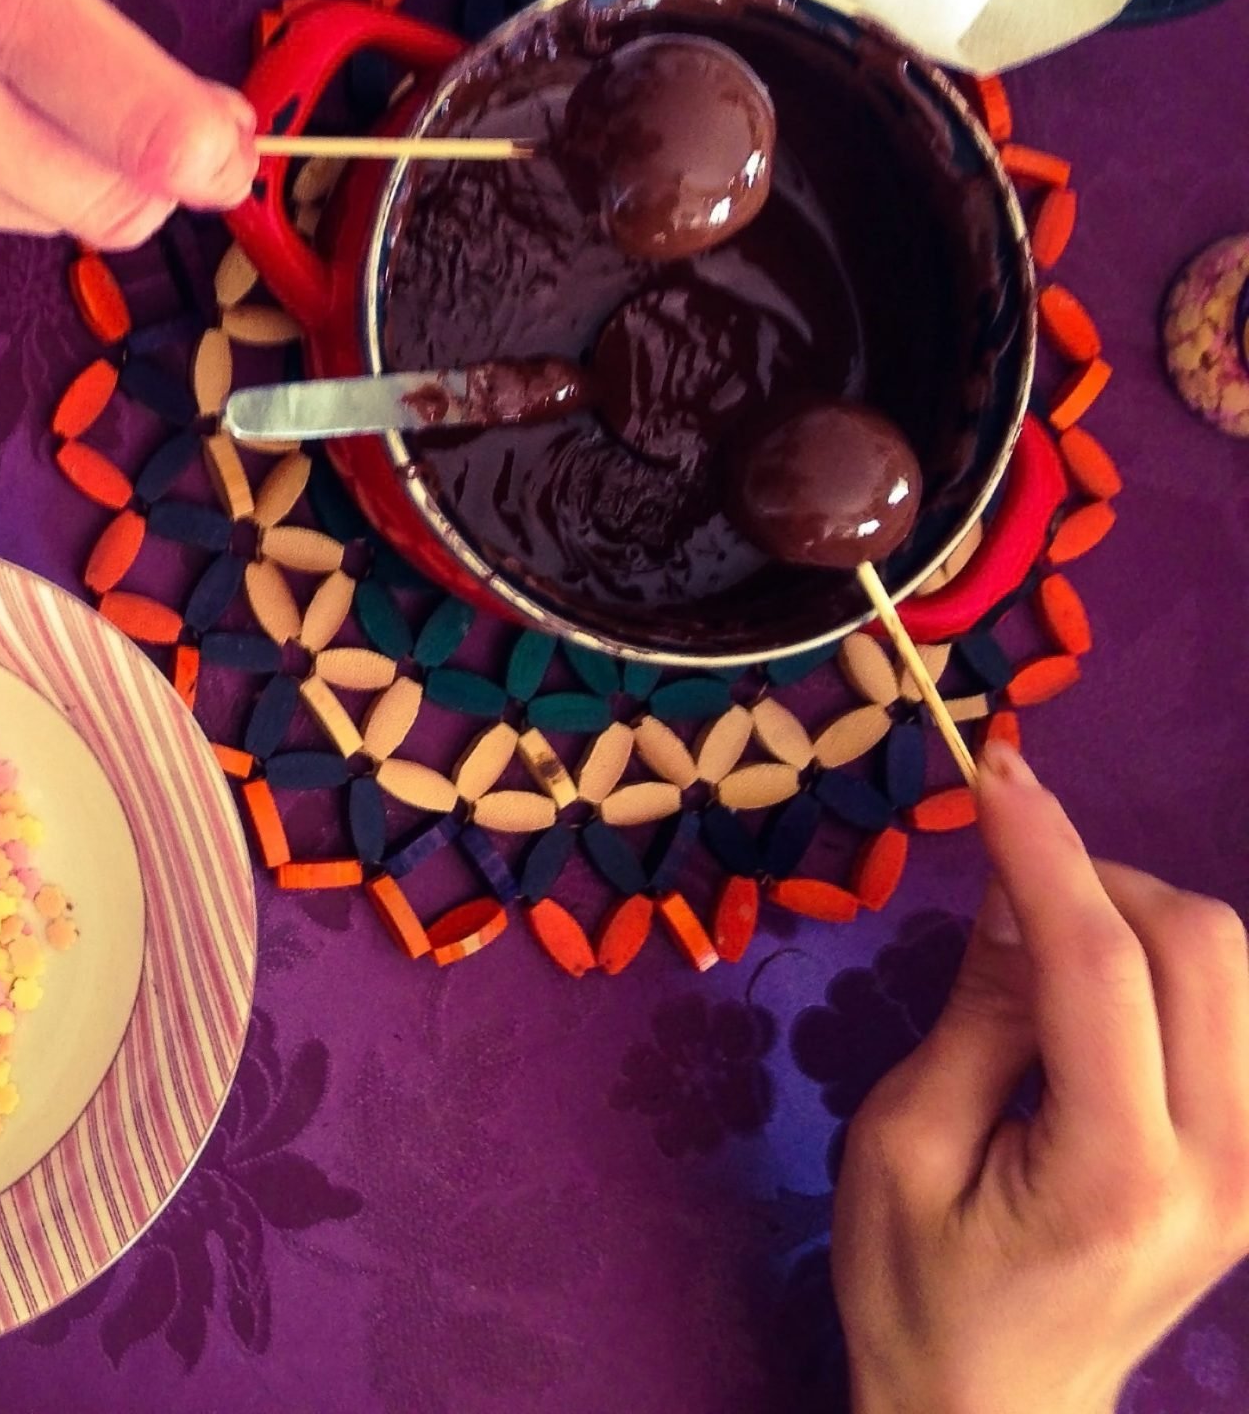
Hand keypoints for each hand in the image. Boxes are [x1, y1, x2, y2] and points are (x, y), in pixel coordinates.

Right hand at [833, 743, 1248, 1413]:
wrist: (996, 1411)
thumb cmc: (919, 1287)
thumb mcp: (902, 1145)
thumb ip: (978, 1015)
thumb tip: (1011, 889)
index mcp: (1117, 1172)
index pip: (1103, 966)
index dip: (1047, 851)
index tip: (992, 768)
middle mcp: (1226, 1164)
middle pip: (1206, 948)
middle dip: (1101, 877)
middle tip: (1006, 875)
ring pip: (1240, 968)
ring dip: (1142, 916)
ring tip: (1046, 938)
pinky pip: (1240, 1014)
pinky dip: (1173, 964)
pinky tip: (1101, 987)